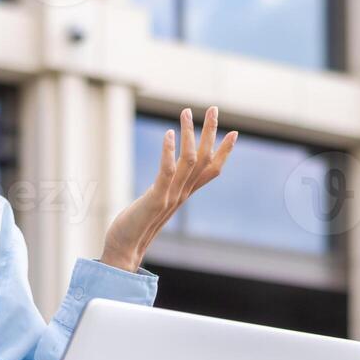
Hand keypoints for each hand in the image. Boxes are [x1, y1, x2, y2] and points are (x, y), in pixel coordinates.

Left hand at [99, 106, 236, 271]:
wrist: (124, 251)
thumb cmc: (135, 227)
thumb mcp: (155, 204)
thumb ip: (165, 190)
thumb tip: (167, 178)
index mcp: (184, 195)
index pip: (211, 171)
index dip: (224, 152)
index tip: (234, 133)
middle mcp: (182, 194)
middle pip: (204, 160)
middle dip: (211, 132)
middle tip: (214, 108)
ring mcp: (171, 196)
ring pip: (189, 161)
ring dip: (189, 134)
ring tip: (186, 112)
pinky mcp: (156, 199)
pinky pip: (167, 172)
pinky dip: (169, 151)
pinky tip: (169, 134)